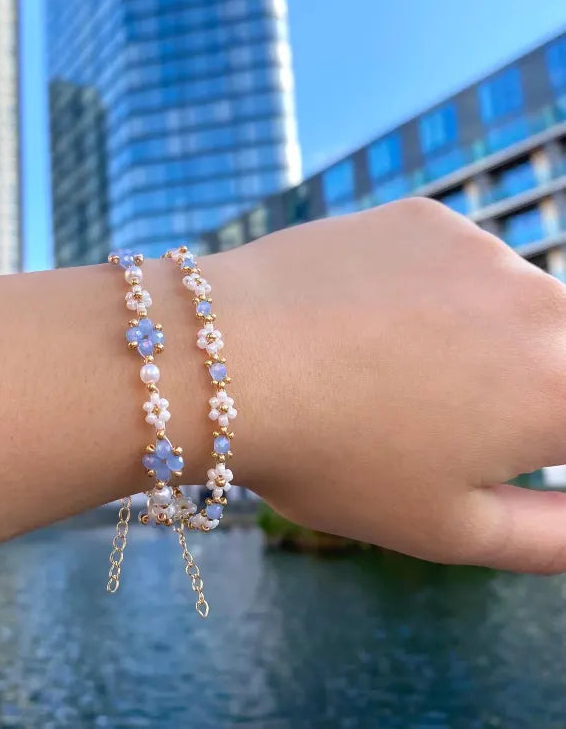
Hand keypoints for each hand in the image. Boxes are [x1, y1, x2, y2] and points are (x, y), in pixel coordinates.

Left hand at [220, 198, 565, 571]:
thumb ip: (550, 534)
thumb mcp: (449, 528)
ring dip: (473, 335)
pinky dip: (425, 293)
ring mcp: (481, 250)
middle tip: (431, 413)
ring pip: (505, 304)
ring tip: (381, 367)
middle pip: (555, 354)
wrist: (223, 361)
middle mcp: (543, 306)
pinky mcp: (425, 219)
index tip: (479, 442)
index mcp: (562, 392)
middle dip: (517, 389)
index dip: (534, 435)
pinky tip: (360, 319)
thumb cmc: (331, 456)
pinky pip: (451, 264)